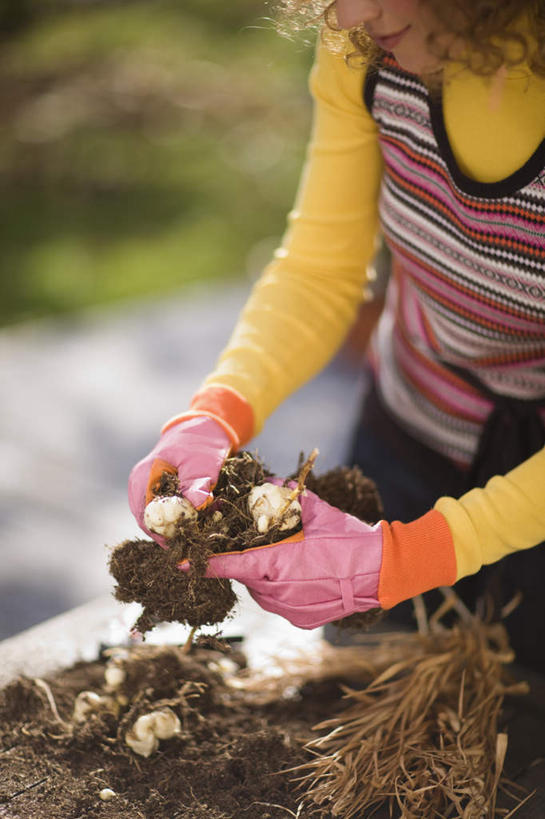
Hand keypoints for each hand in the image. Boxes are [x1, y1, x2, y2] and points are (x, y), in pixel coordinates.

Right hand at [128, 416, 231, 541]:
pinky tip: (198, 519)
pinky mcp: (157, 491)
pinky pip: (164, 511)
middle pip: (150, 522)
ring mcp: (146, 488)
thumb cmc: (201, 443)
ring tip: (200, 529)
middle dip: (172, 533)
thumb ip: (197, 484)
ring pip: (157, 519)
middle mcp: (139, 485)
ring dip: (177, 526)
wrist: (203, 427)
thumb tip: (195, 505)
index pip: (146, 518)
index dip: (165, 535)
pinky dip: (180, 518)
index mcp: (143, 478)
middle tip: (196, 540)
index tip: (187, 543)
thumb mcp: (203, 462)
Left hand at [178, 486, 456, 628]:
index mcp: (275, 564)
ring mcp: (289, 610)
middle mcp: (276, 592)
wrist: (382, 571)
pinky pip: (280, 602)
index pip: (227, 565)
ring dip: (267, 575)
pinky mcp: (301, 620)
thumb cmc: (348, 538)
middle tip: (264, 545)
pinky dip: (283, 589)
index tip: (177, 562)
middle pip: (246, 575)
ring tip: (291, 559)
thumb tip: (264, 486)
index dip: (201, 563)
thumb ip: (284, 499)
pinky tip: (303, 575)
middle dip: (248, 560)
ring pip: (262, 590)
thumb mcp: (314, 511)